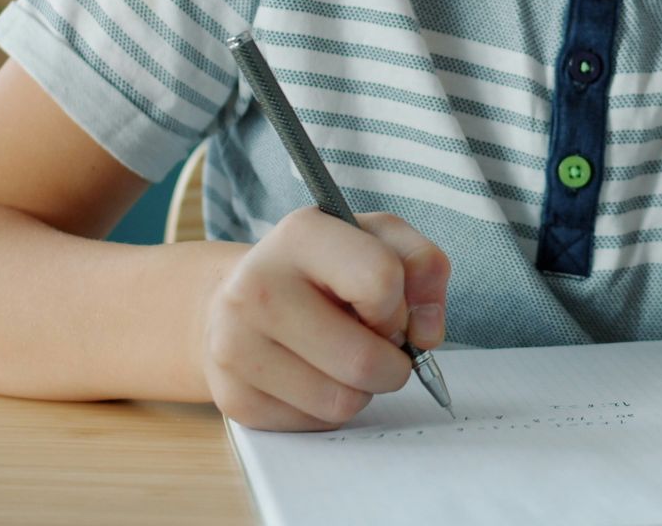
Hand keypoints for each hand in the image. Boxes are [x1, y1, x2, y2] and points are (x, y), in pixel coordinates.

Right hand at [199, 206, 449, 430]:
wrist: (238, 299)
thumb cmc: (322, 270)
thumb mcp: (378, 241)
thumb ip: (423, 266)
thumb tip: (427, 332)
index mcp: (299, 236)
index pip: (380, 281)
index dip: (400, 306)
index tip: (387, 309)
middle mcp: (255, 288)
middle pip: (363, 360)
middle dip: (392, 363)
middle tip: (379, 345)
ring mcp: (236, 347)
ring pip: (342, 402)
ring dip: (362, 389)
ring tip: (343, 357)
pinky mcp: (234, 398)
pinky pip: (315, 424)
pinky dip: (330, 407)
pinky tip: (314, 375)